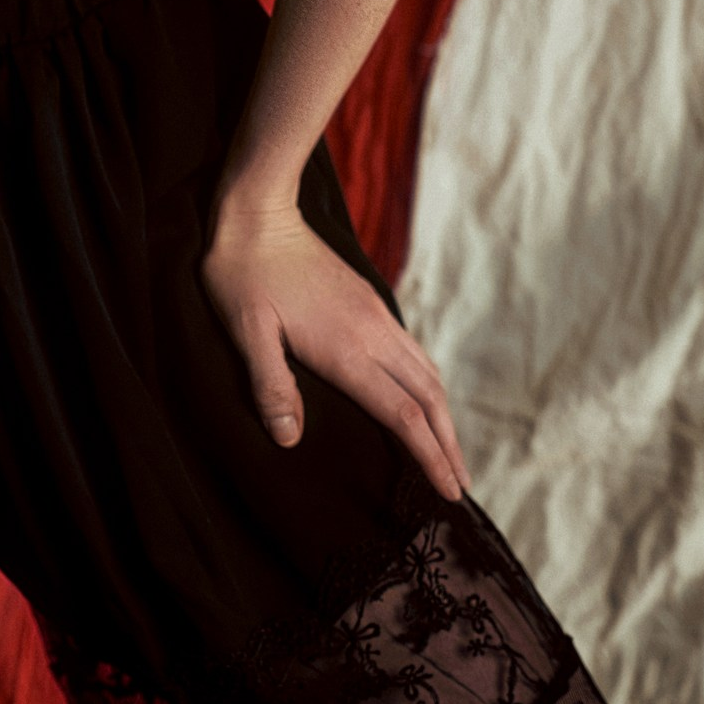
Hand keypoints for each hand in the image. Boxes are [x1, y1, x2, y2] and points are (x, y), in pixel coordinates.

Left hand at [199, 195, 471, 500]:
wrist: (258, 211)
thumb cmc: (243, 273)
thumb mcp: (246, 331)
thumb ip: (270, 385)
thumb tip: (289, 440)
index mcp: (347, 348)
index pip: (403, 415)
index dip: (429, 457)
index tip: (449, 492)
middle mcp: (373, 332)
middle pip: (428, 397)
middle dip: (448, 445)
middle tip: (461, 488)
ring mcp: (374, 313)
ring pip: (426, 371)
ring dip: (443, 415)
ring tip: (449, 450)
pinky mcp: (368, 299)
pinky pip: (412, 350)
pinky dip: (427, 384)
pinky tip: (420, 396)